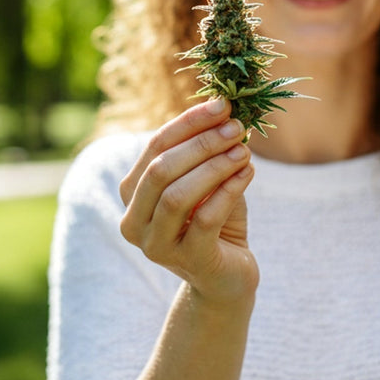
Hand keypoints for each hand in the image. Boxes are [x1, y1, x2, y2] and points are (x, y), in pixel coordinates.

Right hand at [119, 98, 257, 304]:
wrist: (227, 275)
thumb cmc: (216, 220)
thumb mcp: (208, 180)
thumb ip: (207, 151)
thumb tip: (224, 110)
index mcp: (132, 194)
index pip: (154, 148)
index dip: (188, 123)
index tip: (222, 104)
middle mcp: (134, 221)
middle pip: (160, 170)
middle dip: (200, 143)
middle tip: (235, 127)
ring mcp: (157, 246)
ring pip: (177, 196)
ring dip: (214, 166)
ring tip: (243, 150)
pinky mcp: (188, 261)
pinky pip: (205, 219)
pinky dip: (228, 190)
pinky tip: (248, 173)